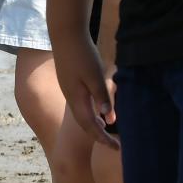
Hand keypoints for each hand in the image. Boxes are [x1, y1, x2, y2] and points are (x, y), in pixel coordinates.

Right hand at [55, 33, 118, 150]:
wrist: (65, 34)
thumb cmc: (82, 54)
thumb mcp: (95, 76)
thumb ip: (102, 97)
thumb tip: (108, 119)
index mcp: (76, 98)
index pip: (90, 126)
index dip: (103, 138)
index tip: (117, 148)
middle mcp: (70, 97)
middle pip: (84, 123)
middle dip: (98, 135)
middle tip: (113, 144)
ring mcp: (68, 90)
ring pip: (81, 114)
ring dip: (93, 125)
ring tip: (105, 131)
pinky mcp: (69, 82)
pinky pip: (79, 105)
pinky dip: (89, 113)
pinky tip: (96, 110)